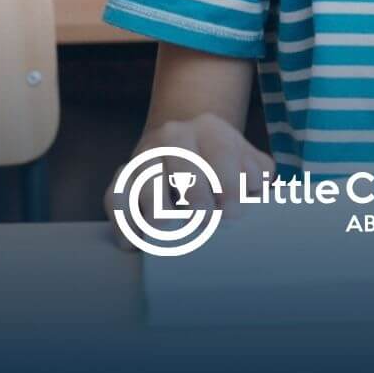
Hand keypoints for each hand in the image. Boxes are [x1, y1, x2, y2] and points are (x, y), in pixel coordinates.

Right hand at [105, 114, 274, 249]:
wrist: (187, 145)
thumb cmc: (224, 165)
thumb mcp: (247, 161)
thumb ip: (258, 173)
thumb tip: (257, 188)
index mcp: (210, 128)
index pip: (221, 152)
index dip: (230, 184)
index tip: (235, 213)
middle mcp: (174, 135)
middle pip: (181, 160)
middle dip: (195, 194)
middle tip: (205, 221)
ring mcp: (146, 154)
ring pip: (145, 178)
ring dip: (158, 208)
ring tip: (168, 232)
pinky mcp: (124, 175)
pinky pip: (115, 196)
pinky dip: (123, 220)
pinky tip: (134, 243)